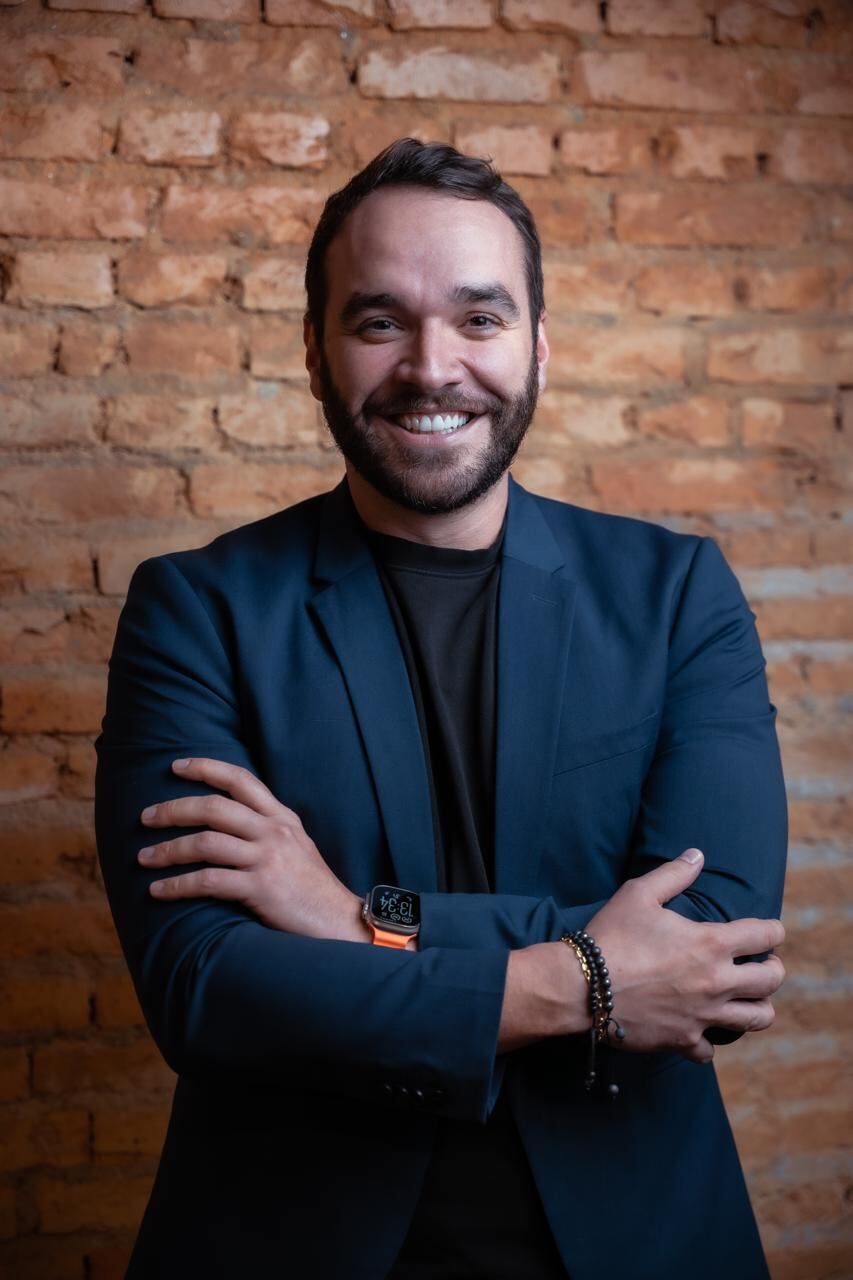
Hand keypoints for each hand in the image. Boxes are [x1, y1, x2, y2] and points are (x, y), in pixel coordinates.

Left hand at [138, 758, 368, 942]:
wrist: (340, 921)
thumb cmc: (312, 888)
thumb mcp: (297, 846)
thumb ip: (267, 830)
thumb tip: (227, 822)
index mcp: (282, 818)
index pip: (241, 780)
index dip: (206, 768)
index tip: (176, 766)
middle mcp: (274, 832)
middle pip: (214, 807)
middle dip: (174, 809)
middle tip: (146, 816)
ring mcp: (268, 859)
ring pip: (205, 843)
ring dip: (167, 850)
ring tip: (144, 858)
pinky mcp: (260, 889)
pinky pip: (208, 881)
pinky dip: (177, 885)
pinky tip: (158, 891)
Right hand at [584, 849, 785, 1063]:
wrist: (582, 986)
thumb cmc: (611, 935)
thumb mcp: (639, 894)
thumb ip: (673, 874)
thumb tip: (697, 855)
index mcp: (712, 944)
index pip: (766, 935)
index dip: (772, 930)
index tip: (767, 931)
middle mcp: (717, 982)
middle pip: (772, 981)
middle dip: (773, 969)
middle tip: (762, 964)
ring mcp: (703, 1015)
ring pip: (757, 1019)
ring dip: (757, 1006)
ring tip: (745, 998)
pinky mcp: (683, 1040)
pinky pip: (710, 1050)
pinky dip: (709, 1041)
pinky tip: (699, 1027)